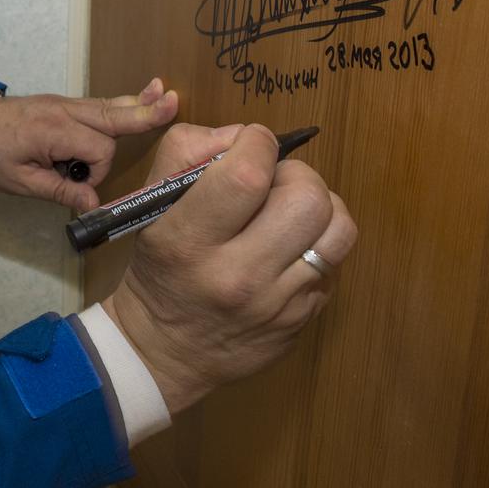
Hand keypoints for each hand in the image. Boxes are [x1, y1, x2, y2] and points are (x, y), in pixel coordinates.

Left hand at [0, 78, 178, 210]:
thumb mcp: (19, 182)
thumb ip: (59, 192)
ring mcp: (65, 105)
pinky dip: (122, 105)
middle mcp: (66, 111)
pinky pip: (99, 106)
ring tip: (167, 98)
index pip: (99, 152)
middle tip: (174, 104)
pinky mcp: (63, 106)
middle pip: (115, 115)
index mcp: (55, 130)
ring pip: (110, 106)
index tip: (73, 185)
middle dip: (145, 114)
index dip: (94, 175)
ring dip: (138, 106)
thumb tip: (93, 207)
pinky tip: (142, 98)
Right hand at [103, 123, 355, 415]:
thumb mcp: (151, 205)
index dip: (258, 142)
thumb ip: (187, 152)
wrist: (163, 351)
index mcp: (189, 242)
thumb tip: (243, 136)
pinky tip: (290, 247)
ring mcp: (277, 305)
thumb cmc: (159, 267)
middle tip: (272, 182)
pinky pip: (335, 262)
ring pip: (337, 228)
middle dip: (294, 174)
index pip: (247, 174)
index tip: (251, 144)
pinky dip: (318, 242)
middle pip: (305, 198)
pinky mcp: (303, 320)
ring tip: (292, 210)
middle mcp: (237, 277)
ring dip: (320, 206)